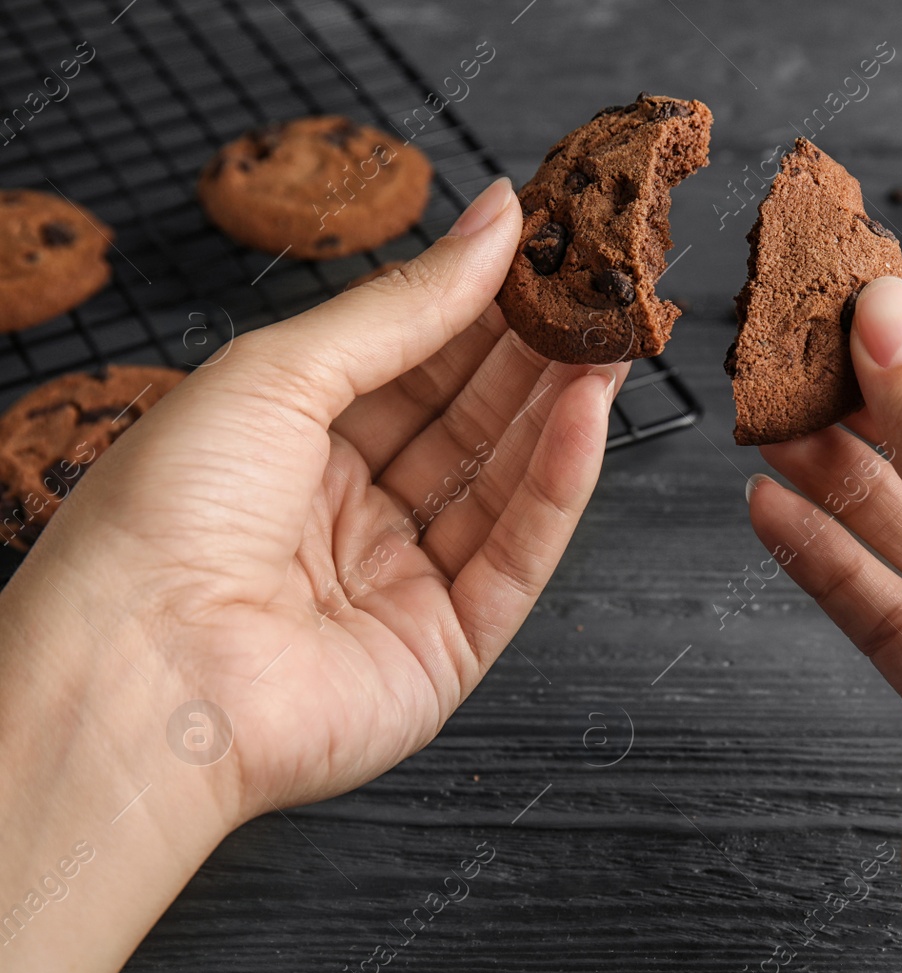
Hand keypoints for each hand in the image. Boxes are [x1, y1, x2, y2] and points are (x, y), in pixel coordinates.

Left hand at [0, 177, 625, 972]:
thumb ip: (405, 304)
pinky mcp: (446, 650)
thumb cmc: (165, 517)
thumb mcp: (281, 371)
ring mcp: (400, 585)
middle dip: (530, 353)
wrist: (142, 676)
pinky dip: (556, 487)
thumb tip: (494, 218)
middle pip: (464, 423)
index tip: (540, 249)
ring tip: (609, 338)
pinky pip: (516, 558)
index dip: (475, 308)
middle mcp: (346, 516)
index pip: (409, 366)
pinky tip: (586, 416)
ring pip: (500, 486)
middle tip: (591, 288)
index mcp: (287, 447)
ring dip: (557, 411)